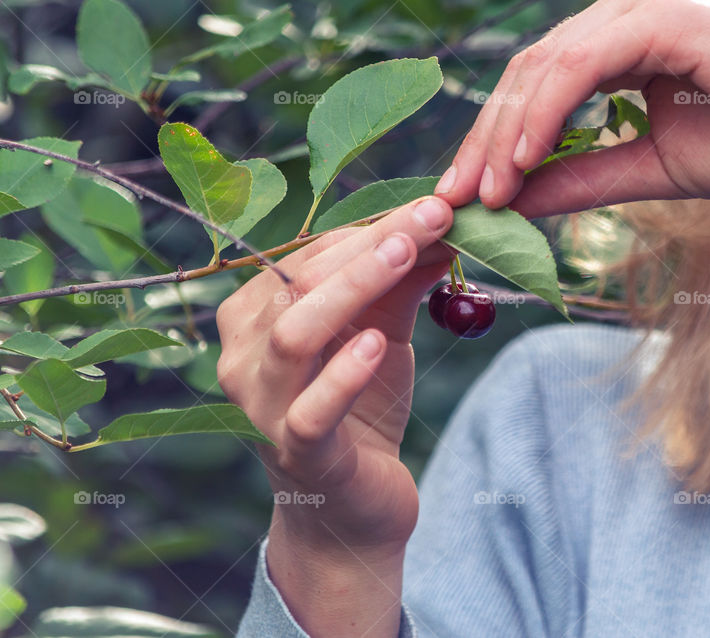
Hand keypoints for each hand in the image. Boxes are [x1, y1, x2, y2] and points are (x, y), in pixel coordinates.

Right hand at [217, 196, 451, 557]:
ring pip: (292, 335)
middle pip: (298, 283)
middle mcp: (244, 355)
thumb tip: (440, 227)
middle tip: (431, 218)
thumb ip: (403, 284)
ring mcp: (261, 407)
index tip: (432, 206)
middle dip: (369, 245)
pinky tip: (376, 345)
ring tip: (406, 257)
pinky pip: (309, 411)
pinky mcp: (296, 454)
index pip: (308, 257)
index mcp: (256, 315)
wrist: (354, 505)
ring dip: (352, 289)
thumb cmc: (361, 408)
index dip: (370, 228)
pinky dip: (343, 374)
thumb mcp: (384, 332)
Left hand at [435, 0, 709, 215]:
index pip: (539, 90)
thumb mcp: (652, 172)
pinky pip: (585, 62)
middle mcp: (625, 24)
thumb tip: (518, 201)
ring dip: (508, 130)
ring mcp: (645, 14)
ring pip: (547, 63)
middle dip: (486, 138)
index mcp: (622, 55)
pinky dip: (547, 110)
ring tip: (486, 190)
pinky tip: (524, 158)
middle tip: (457, 196)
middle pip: (528, 75)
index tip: (471, 195)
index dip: (497, 141)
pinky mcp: (667, 19)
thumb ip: (584, 179)